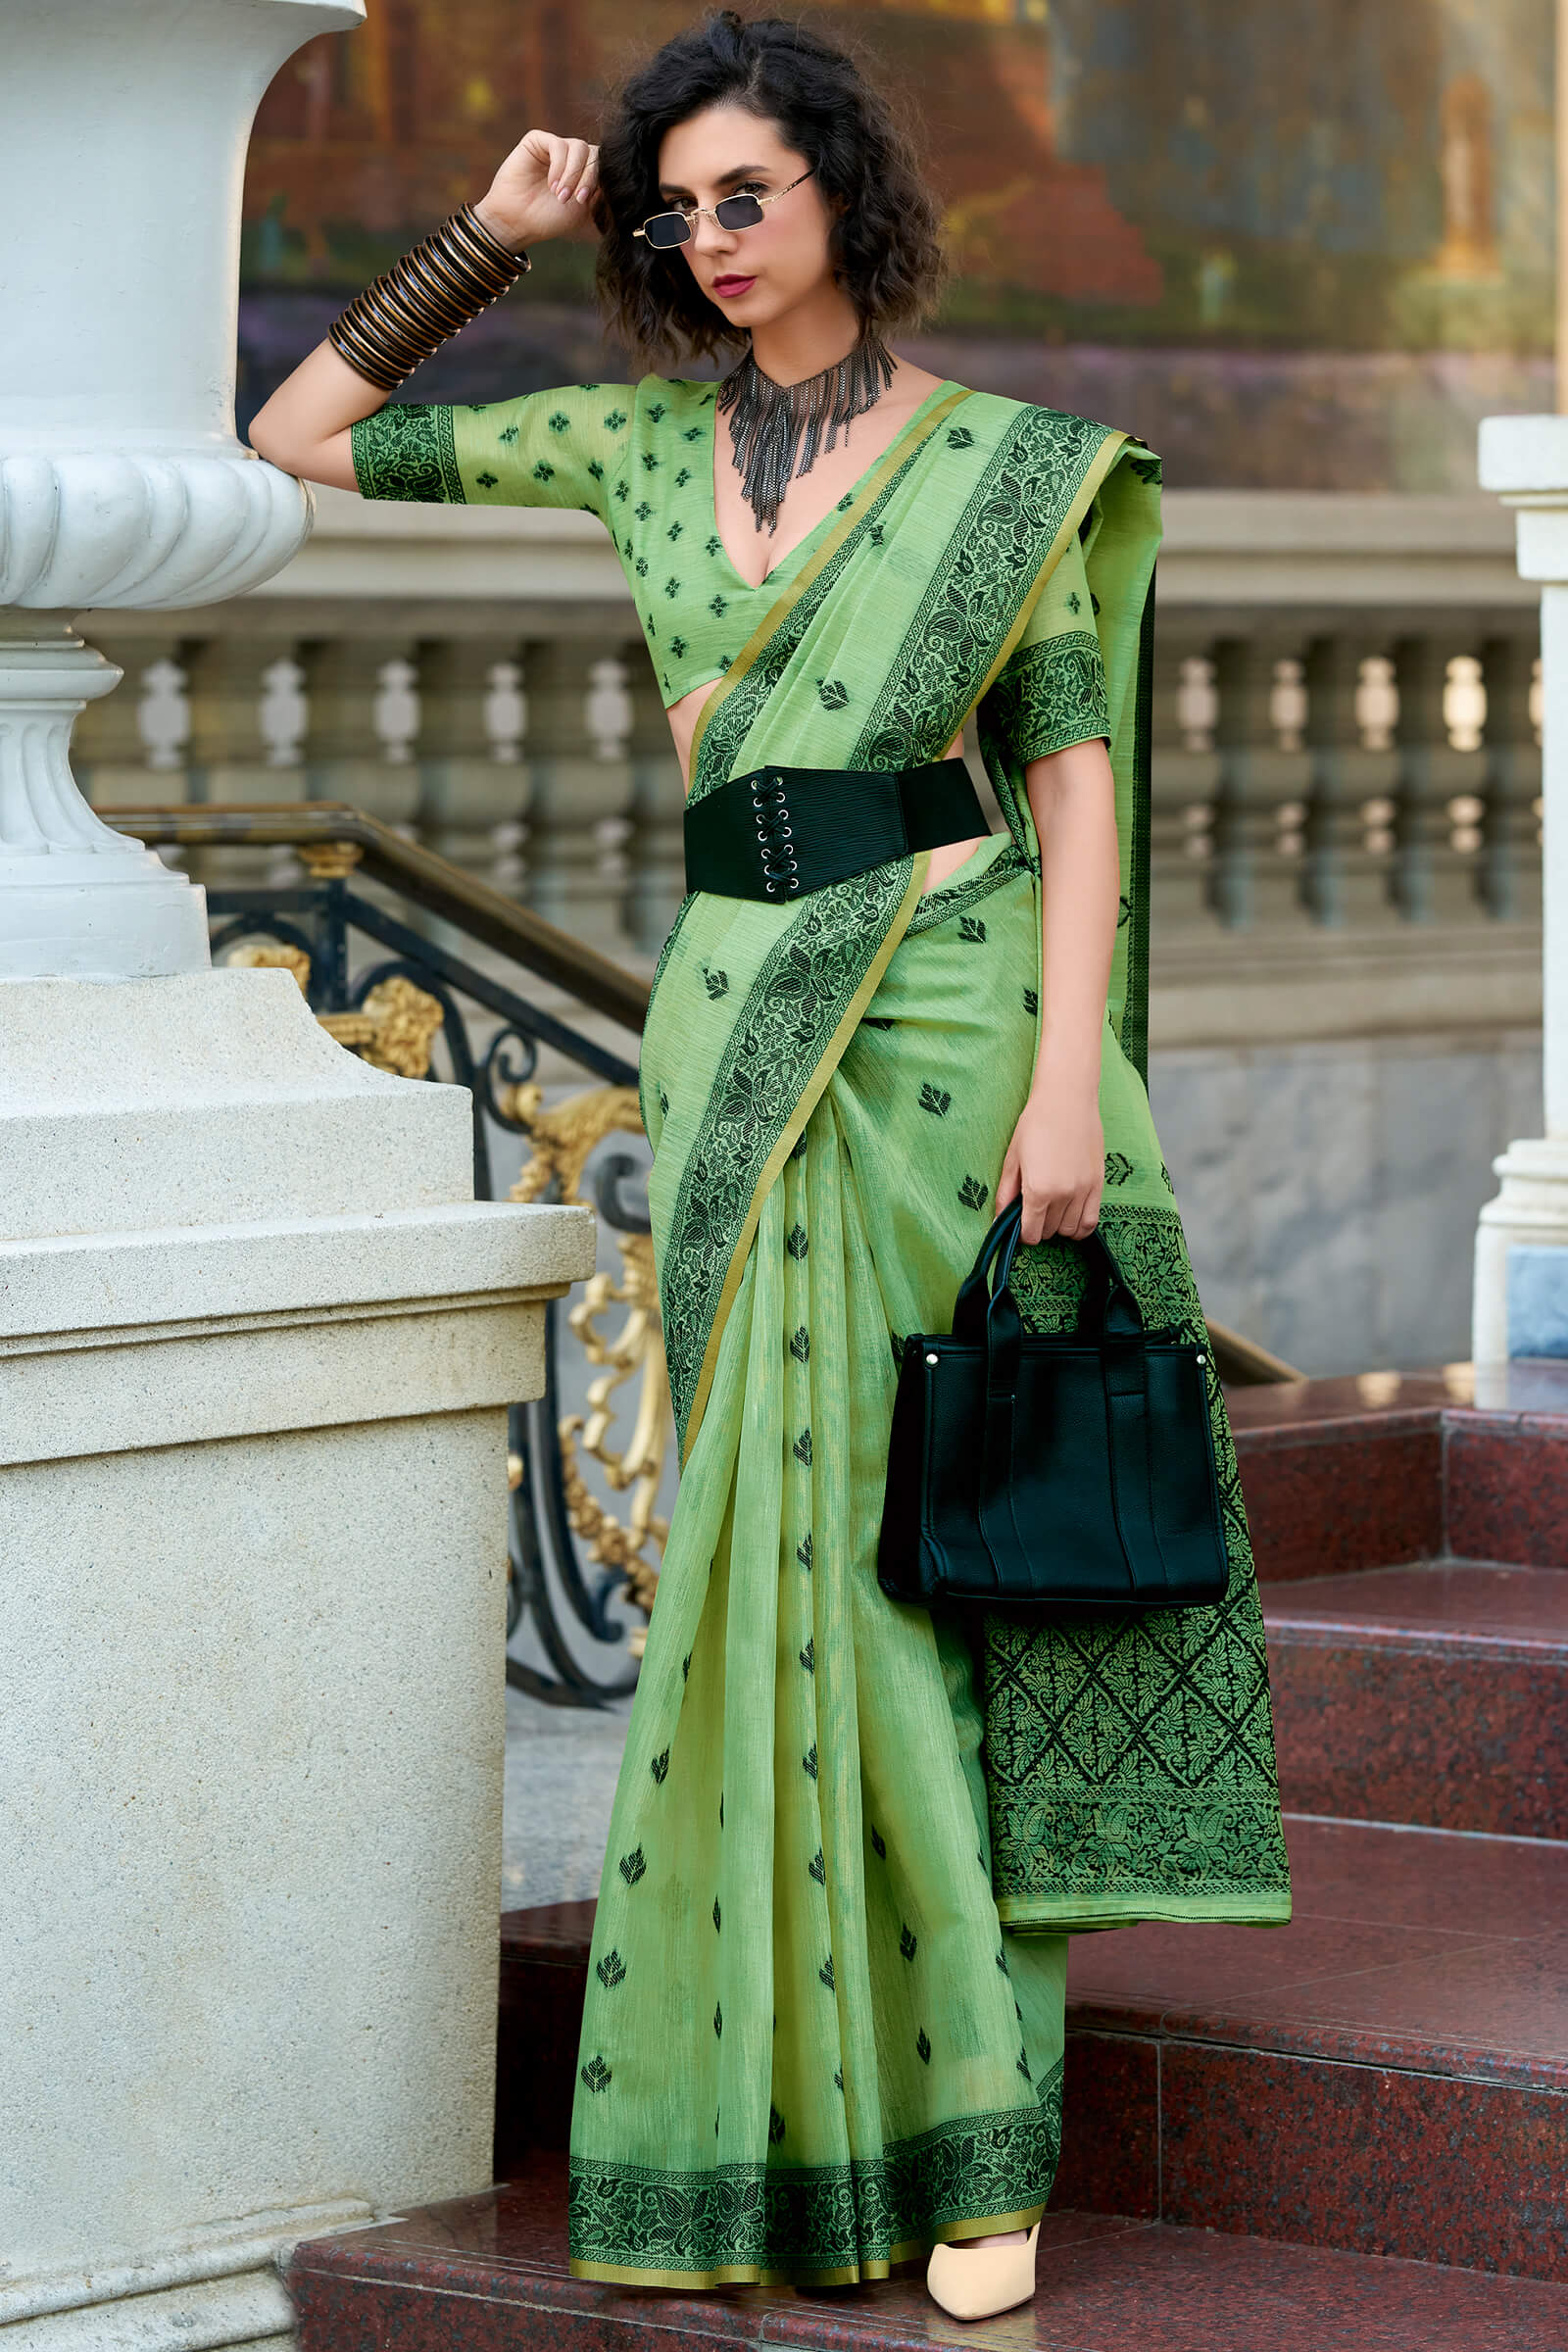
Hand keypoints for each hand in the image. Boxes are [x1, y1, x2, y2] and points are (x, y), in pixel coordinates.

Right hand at [474, 128, 599, 251]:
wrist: (518, 222)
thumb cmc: (549, 219)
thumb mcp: (585, 211)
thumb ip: (603, 198)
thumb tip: (623, 188)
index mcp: (586, 170)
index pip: (606, 164)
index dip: (603, 181)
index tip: (591, 203)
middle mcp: (573, 156)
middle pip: (596, 154)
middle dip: (589, 178)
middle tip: (578, 200)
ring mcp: (556, 147)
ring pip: (579, 148)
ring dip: (573, 174)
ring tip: (561, 195)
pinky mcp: (538, 141)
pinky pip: (559, 144)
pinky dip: (559, 166)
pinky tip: (552, 185)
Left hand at [994, 1082, 1102, 1244]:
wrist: (1067, 1101)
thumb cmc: (1035, 1125)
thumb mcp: (1012, 1160)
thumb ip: (1005, 1195)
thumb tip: (999, 1221)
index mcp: (1038, 1190)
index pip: (1031, 1233)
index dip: (1023, 1234)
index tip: (1021, 1224)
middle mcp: (1063, 1195)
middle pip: (1050, 1232)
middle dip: (1040, 1227)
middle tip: (1034, 1211)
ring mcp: (1083, 1191)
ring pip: (1070, 1230)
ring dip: (1059, 1226)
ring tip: (1052, 1211)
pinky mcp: (1098, 1185)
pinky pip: (1091, 1221)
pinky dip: (1081, 1228)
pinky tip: (1071, 1220)